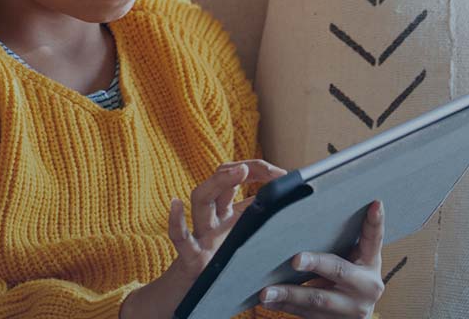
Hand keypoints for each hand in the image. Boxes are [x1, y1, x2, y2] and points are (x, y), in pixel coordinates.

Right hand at [120, 160, 287, 318]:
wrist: (189, 301)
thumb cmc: (221, 272)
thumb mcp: (241, 244)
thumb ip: (258, 226)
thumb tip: (292, 213)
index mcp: (224, 215)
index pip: (234, 179)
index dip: (256, 170)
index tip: (281, 173)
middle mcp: (211, 220)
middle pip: (218, 183)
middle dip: (237, 169)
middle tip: (260, 168)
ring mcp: (200, 236)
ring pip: (200, 199)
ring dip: (218, 182)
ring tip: (236, 171)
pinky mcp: (191, 258)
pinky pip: (180, 239)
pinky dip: (176, 222)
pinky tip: (176, 205)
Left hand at [259, 200, 385, 318]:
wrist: (354, 312)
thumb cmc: (348, 276)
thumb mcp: (353, 259)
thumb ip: (340, 241)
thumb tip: (309, 209)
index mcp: (371, 263)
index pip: (374, 238)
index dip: (375, 221)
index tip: (374, 203)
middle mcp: (367, 286)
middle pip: (339, 271)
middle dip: (316, 264)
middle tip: (295, 259)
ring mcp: (352, 308)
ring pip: (317, 299)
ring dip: (289, 294)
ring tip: (266, 291)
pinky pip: (306, 314)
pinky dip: (284, 306)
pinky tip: (267, 301)